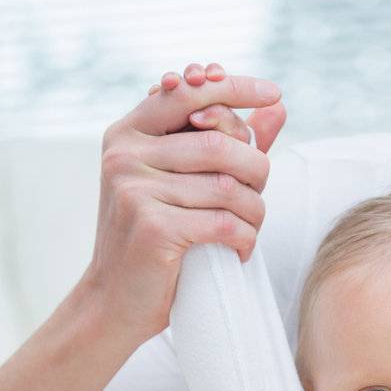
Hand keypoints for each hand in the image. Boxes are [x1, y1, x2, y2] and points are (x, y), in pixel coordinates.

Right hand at [81, 61, 287, 345]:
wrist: (113, 302)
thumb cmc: (155, 240)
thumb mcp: (184, 184)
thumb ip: (226, 143)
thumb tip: (277, 107)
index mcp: (128, 134)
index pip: (189, 93)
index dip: (235, 88)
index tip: (274, 92)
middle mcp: (125, 155)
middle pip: (220, 143)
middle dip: (256, 171)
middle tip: (256, 198)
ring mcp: (135, 190)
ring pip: (228, 186)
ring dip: (255, 212)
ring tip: (249, 229)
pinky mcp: (152, 228)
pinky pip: (225, 223)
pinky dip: (245, 240)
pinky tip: (240, 251)